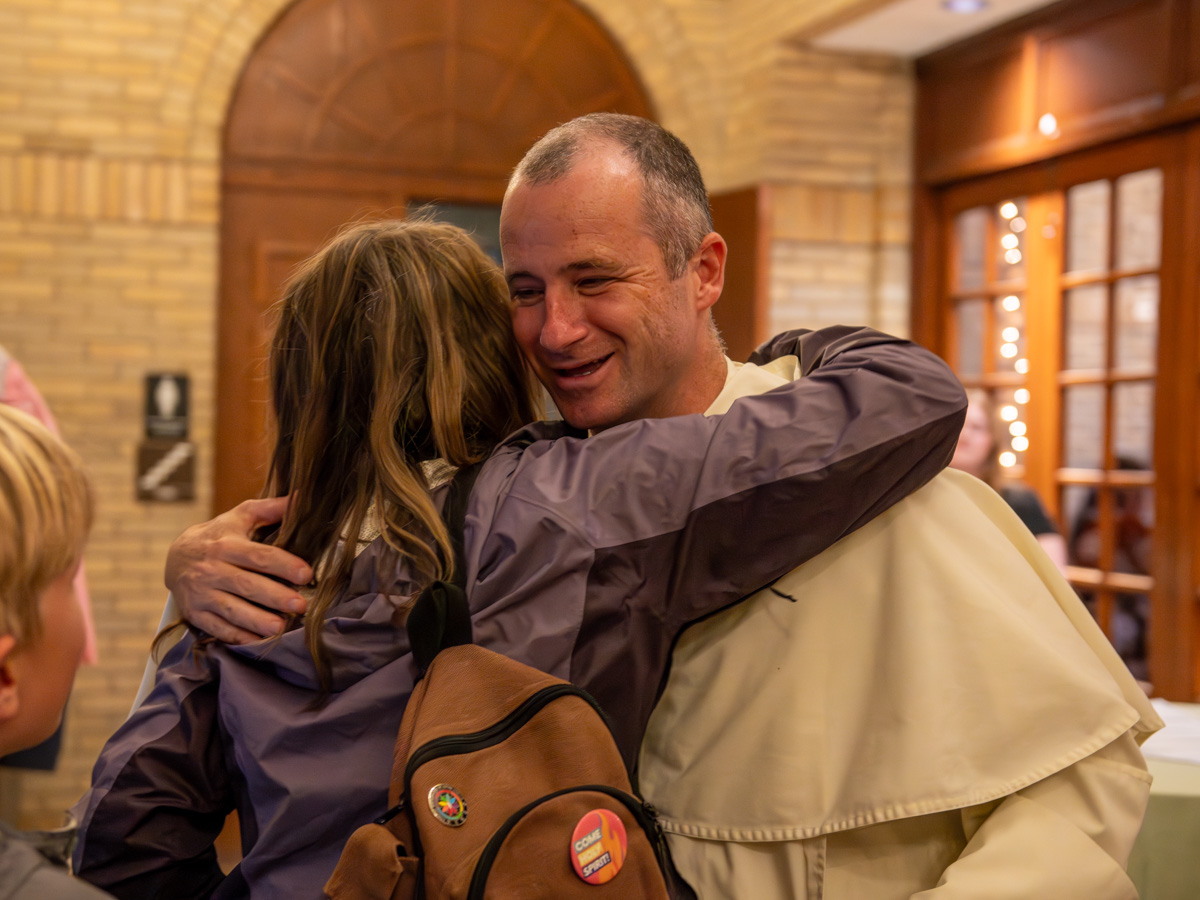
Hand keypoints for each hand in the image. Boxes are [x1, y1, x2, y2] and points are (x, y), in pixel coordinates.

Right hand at [165, 496, 312, 643]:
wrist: (174, 556)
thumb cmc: (218, 535)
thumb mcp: (240, 516)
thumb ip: (270, 509)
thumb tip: (301, 498)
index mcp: (226, 545)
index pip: (258, 556)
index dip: (283, 565)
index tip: (306, 574)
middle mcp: (211, 570)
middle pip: (247, 585)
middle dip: (275, 596)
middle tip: (301, 605)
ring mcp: (201, 594)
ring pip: (231, 609)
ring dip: (257, 620)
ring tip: (280, 628)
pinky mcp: (195, 614)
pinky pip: (217, 628)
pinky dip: (237, 636)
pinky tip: (257, 641)